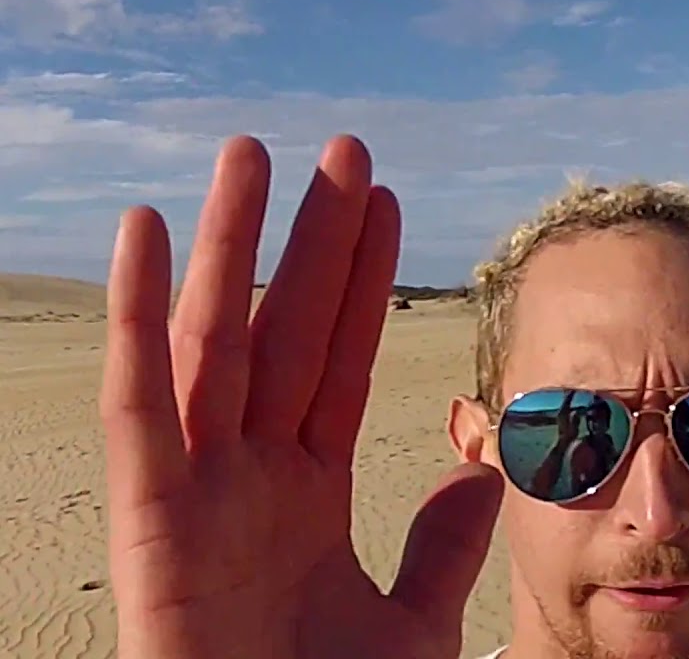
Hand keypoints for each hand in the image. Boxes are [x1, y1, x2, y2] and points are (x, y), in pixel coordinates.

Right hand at [99, 135, 502, 658]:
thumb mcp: (408, 626)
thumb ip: (440, 550)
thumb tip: (479, 474)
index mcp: (306, 495)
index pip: (339, 360)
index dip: (360, 283)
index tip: (383, 205)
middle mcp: (249, 475)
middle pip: (285, 332)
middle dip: (312, 242)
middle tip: (342, 150)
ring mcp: (196, 489)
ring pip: (215, 343)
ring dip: (230, 247)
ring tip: (251, 155)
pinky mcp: (146, 516)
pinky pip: (140, 403)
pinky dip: (137, 317)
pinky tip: (149, 231)